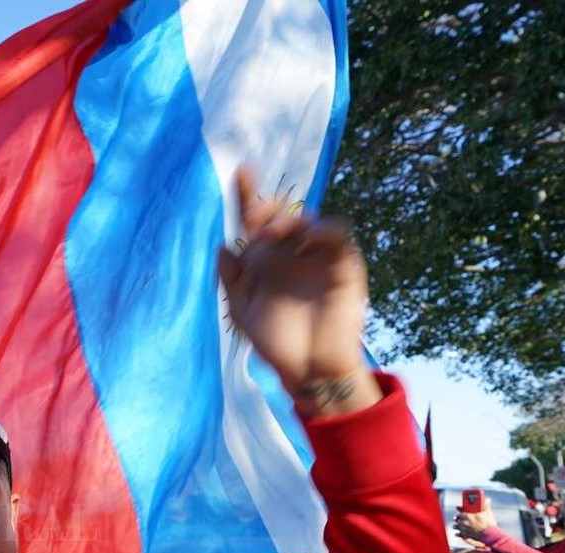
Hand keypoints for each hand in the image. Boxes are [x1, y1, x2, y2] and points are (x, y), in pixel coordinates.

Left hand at [217, 166, 377, 416]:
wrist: (310, 370)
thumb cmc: (276, 344)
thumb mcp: (243, 312)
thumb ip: (232, 281)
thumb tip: (221, 247)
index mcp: (263, 261)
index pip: (253, 223)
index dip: (248, 195)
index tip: (243, 170)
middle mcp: (289, 254)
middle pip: (280, 217)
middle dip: (270, 208)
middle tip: (261, 213)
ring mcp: (316, 259)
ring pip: (308, 223)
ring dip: (293, 220)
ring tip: (277, 231)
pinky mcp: (343, 268)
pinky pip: (337, 240)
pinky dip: (325, 231)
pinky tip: (309, 236)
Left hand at [454, 507, 497, 541]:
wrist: (489, 535)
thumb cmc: (488, 523)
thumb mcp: (487, 513)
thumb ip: (486, 506)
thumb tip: (488, 499)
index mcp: (467, 516)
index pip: (460, 513)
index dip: (460, 513)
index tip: (459, 512)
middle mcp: (463, 522)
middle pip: (457, 520)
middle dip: (458, 519)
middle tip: (458, 518)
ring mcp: (463, 530)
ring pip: (456, 527)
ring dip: (457, 526)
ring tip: (457, 525)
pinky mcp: (465, 536)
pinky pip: (457, 534)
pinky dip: (458, 533)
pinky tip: (457, 533)